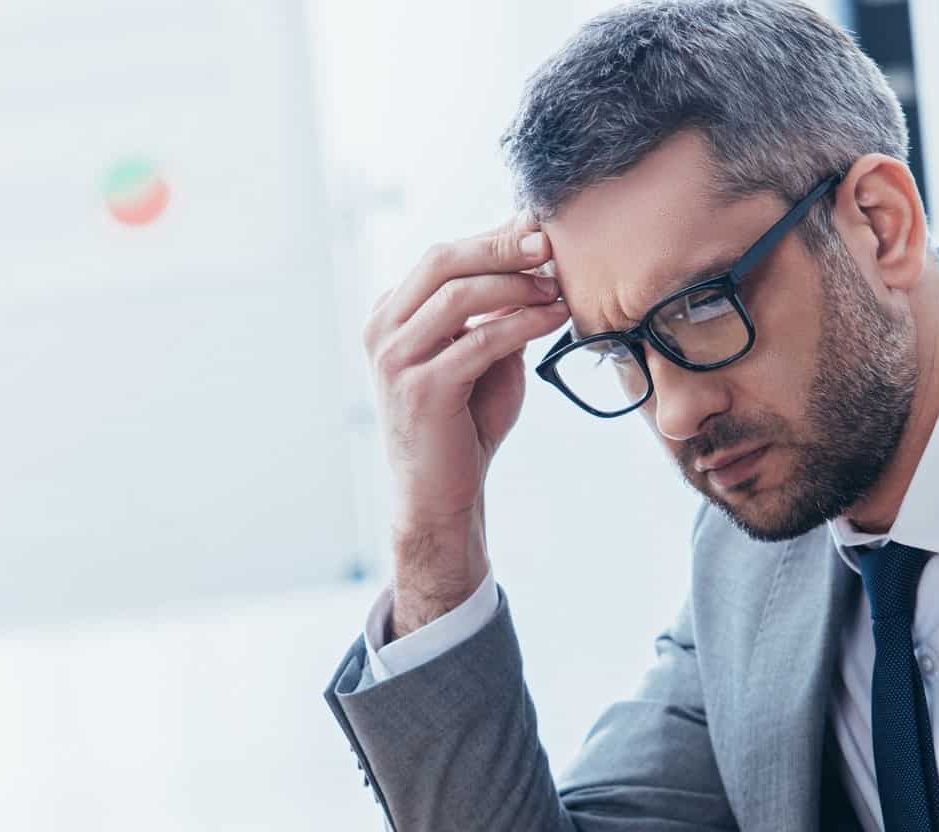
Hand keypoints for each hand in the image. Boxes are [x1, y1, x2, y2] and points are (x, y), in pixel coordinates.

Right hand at [361, 215, 567, 636]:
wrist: (440, 495)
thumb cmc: (464, 424)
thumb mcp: (481, 355)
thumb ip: (497, 312)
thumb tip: (534, 256)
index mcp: (390, 316)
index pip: (442, 258)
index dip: (492, 238)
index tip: (539, 229)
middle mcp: (382, 331)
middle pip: (443, 261)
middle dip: (500, 247)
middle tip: (548, 243)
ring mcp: (395, 359)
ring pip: (459, 295)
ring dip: (515, 284)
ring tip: (555, 287)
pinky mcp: (422, 388)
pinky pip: (480, 340)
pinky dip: (522, 324)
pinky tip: (552, 318)